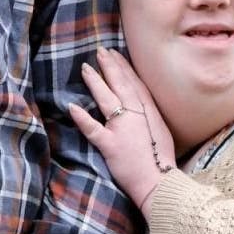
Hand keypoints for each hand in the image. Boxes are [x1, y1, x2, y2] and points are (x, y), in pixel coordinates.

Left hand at [67, 48, 175, 215]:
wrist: (160, 182)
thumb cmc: (161, 160)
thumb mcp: (160, 131)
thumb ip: (149, 115)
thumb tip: (140, 105)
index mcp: (149, 112)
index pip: (135, 84)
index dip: (124, 67)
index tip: (115, 54)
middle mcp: (136, 116)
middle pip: (121, 85)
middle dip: (110, 66)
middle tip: (100, 51)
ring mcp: (123, 129)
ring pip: (107, 100)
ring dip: (96, 82)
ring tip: (86, 68)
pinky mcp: (111, 145)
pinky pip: (94, 130)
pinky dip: (83, 118)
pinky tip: (72, 107)